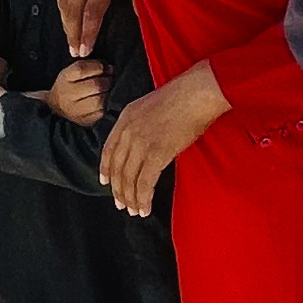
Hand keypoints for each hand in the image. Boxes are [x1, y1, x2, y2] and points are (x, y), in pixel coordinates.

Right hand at [45, 57, 109, 125]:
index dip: (97, 66)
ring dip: (106, 94)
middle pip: (95, 85)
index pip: (82, 69)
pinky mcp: (83, 120)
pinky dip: (105, 106)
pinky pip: (100, 112)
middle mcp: (67, 94)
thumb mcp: (73, 71)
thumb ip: (89, 66)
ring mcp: (74, 110)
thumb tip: (110, 68)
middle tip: (109, 79)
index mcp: (65, 78)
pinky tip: (103, 101)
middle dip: (106, 81)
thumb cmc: (69, 86)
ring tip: (105, 91)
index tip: (103, 67)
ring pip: (99, 100)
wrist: (57, 106)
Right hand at [55, 0, 122, 55]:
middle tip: (73, 52)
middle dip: (72, 32)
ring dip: (65, 21)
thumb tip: (140, 13)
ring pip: (63, 0)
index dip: (87, 32)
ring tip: (69, 38)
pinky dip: (60, 5)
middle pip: (73, 9)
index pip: (92, 11)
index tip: (83, 51)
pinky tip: (64, 14)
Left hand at [100, 59, 226, 215]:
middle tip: (121, 204)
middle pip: (117, 168)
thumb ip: (142, 123)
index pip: (108, 150)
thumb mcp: (151, 105)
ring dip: (131, 198)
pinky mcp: (157, 154)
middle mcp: (128, 132)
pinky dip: (143, 198)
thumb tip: (145, 143)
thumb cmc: (183, 96)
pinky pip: (145, 183)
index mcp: (125, 118)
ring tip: (134, 210)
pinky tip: (145, 208)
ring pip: (129, 179)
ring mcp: (141, 143)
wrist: (196, 92)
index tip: (106, 182)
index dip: (105, 169)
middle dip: (118, 190)